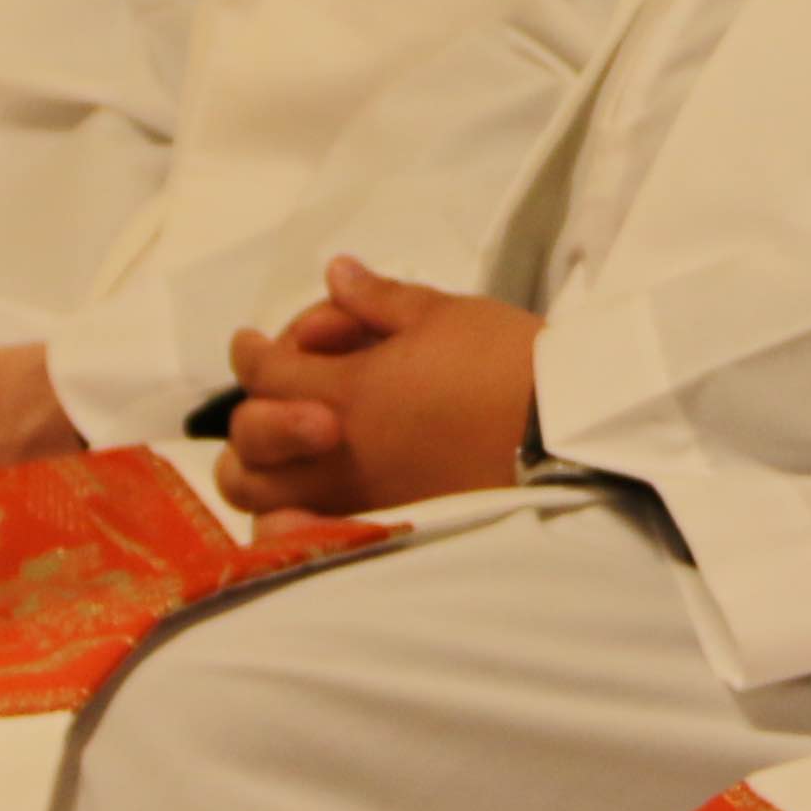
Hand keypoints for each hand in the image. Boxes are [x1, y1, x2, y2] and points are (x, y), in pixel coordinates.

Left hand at [215, 259, 537, 515]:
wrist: (561, 431)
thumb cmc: (506, 362)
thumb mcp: (443, 312)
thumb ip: (377, 298)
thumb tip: (335, 273)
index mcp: (346, 388)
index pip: (265, 372)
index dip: (252, 352)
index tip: (252, 343)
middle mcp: (337, 450)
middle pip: (250, 440)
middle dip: (253, 411)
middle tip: (275, 396)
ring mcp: (356, 495)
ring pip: (265, 498)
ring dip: (262, 469)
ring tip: (284, 450)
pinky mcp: (382, 526)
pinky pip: (308, 537)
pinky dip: (289, 523)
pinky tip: (299, 505)